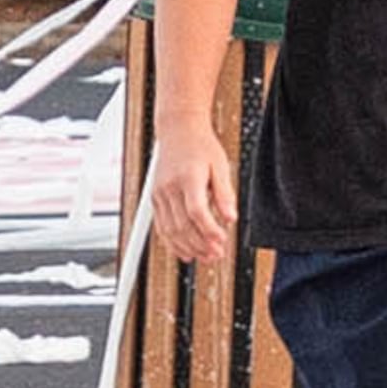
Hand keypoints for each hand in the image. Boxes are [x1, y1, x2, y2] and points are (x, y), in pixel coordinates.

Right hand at [151, 123, 240, 267]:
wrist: (178, 130)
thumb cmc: (201, 146)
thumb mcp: (220, 166)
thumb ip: (225, 194)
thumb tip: (231, 218)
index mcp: (188, 177)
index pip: (196, 211)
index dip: (209, 230)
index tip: (222, 241)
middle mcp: (169, 187)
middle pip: (182, 225)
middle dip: (200, 244)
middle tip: (217, 254)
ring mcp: (160, 194)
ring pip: (170, 230)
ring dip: (188, 247)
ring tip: (205, 257)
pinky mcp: (155, 199)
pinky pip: (161, 226)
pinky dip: (172, 243)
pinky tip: (186, 252)